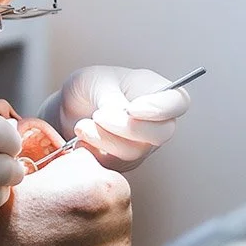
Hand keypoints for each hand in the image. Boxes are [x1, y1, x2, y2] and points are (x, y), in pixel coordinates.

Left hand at [38, 66, 190, 171]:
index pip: (178, 102)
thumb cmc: (88, 88)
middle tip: (99, 116)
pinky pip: (115, 165)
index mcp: (154, 90)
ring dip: (106, 139)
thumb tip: (121, 114)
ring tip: (83, 125)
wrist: (67, 109)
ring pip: (136, 152)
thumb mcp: (95, 80)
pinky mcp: (122, 162)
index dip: (161, 108)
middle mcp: (154, 120)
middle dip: (128, 127)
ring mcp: (140, 144)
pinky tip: (81, 139)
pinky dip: (95, 152)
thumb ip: (111, 96)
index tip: (133, 109)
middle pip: (161, 133)